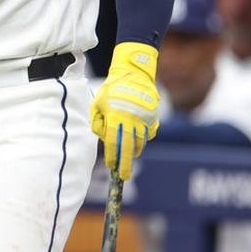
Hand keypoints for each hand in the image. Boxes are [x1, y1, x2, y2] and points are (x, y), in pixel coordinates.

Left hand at [90, 42, 159, 179]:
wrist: (133, 75)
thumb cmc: (111, 89)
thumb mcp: (97, 103)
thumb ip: (98, 122)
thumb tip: (104, 138)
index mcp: (115, 117)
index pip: (113, 142)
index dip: (112, 156)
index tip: (111, 166)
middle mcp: (131, 120)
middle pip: (128, 147)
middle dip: (125, 164)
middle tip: (124, 176)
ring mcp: (144, 119)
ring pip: (140, 142)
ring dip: (134, 151)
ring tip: (130, 156)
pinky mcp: (153, 118)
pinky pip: (148, 133)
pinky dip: (143, 138)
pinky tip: (137, 139)